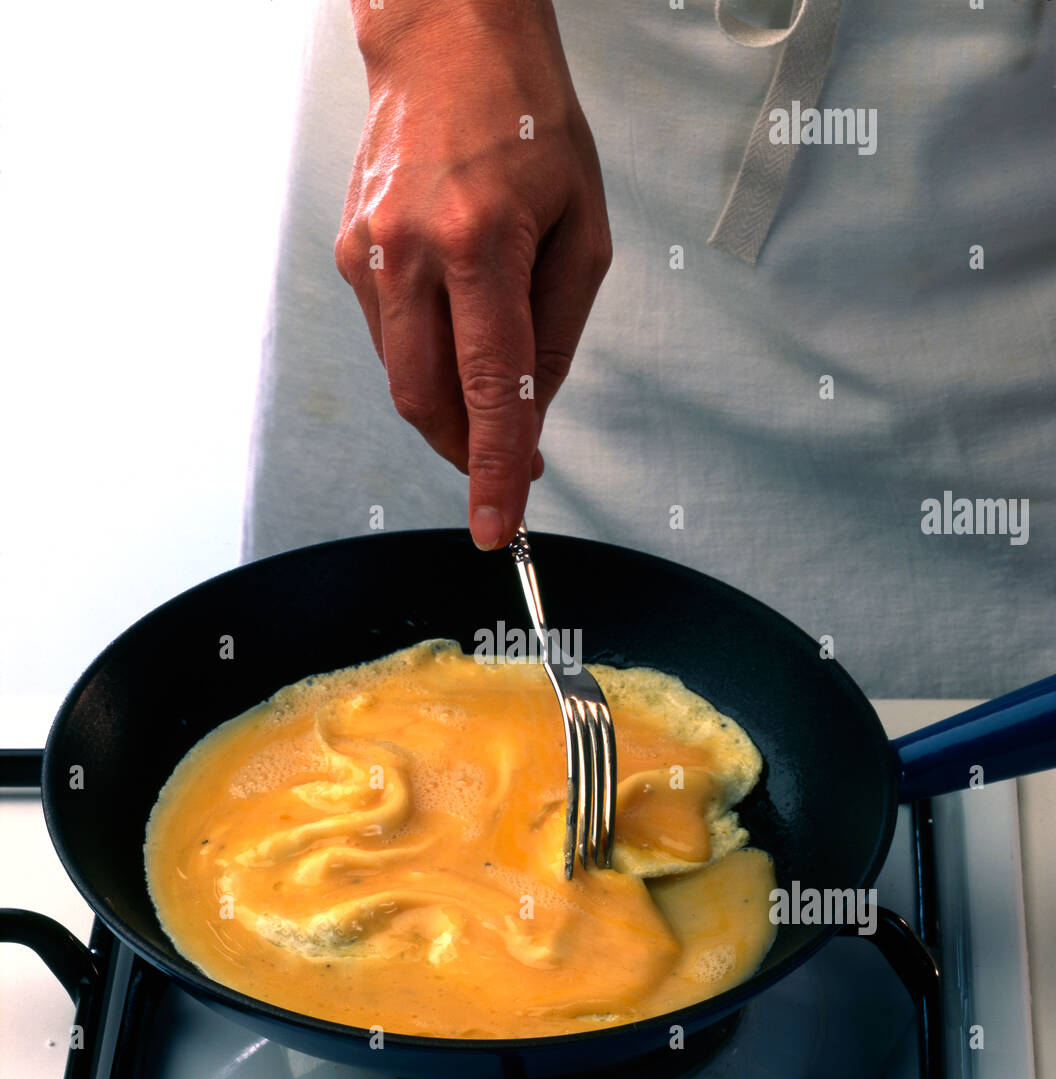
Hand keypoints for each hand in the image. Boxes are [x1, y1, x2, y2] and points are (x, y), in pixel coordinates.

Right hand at [335, 0, 611, 548]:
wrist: (449, 44)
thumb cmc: (527, 121)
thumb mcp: (584, 228)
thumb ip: (559, 332)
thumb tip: (529, 410)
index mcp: (480, 242)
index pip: (488, 388)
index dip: (492, 469)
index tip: (496, 525)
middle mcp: (411, 252)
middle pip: (427, 400)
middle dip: (467, 449)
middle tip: (508, 461)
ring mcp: (369, 254)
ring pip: (403, 377)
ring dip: (449, 404)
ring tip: (491, 370)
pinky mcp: (350, 254)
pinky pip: (388, 340)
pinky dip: (428, 359)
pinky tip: (455, 325)